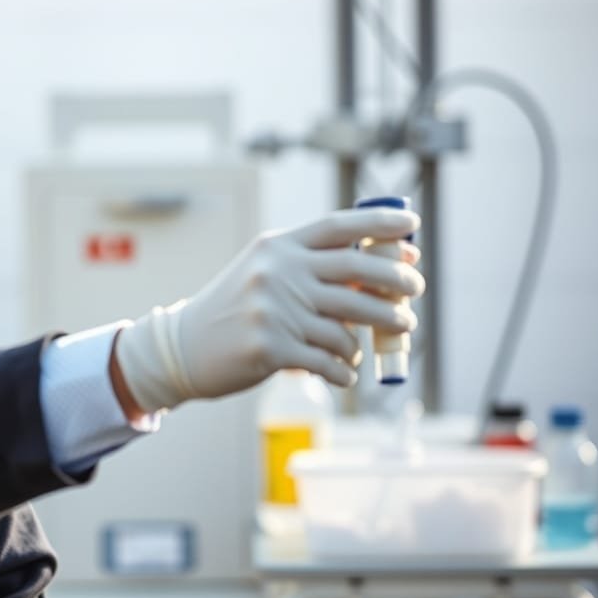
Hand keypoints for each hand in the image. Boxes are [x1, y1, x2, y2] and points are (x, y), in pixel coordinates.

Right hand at [114, 207, 424, 412]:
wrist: (183, 347)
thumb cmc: (235, 310)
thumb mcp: (265, 275)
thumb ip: (313, 268)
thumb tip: (382, 268)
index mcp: (278, 247)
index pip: (339, 226)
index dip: (381, 223)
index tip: (413, 226)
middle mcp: (277, 272)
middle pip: (358, 270)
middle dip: (398, 283)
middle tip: (414, 295)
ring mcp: (274, 310)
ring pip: (349, 325)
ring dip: (373, 337)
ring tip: (380, 343)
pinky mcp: (272, 349)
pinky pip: (330, 361)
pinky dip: (345, 371)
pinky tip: (344, 373)